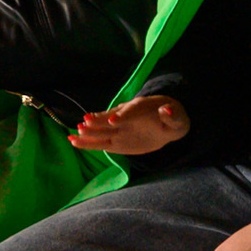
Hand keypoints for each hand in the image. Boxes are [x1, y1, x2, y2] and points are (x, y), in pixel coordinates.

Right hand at [71, 95, 190, 153]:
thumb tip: (167, 110)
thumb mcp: (177, 118)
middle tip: (85, 122)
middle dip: (99, 121)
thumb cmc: (172, 119)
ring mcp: (118, 128)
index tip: (114, 121)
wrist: (165, 121)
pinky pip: (100, 141)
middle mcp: (125, 117)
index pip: (130, 112)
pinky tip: (73, 141)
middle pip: (110, 119)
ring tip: (74, 133)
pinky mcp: (116, 140)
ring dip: (89, 131)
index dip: (123, 116)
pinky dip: (87, 142)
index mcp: (140, 109)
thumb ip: (172, 116)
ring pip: (101, 130)